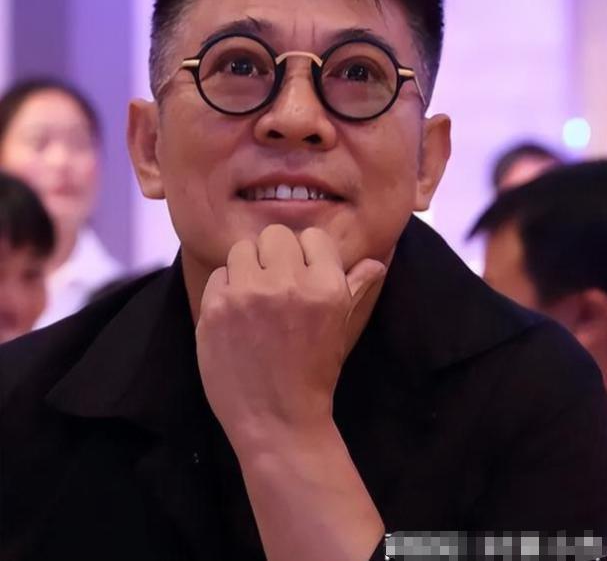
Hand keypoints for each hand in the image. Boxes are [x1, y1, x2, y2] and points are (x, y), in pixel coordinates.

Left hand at [195, 224, 385, 451]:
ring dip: (247, 269)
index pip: (313, 236)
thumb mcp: (340, 327)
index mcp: (326, 286)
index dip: (307, 255)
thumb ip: (356, 288)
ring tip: (253, 299)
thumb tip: (376, 261)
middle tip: (274, 286)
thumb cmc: (313, 373)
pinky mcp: (216, 308)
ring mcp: (248, 294)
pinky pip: (218, 275)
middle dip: (275, 256)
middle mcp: (288, 284)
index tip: (302, 277)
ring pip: (242, 249)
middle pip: (275, 235)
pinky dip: (225, 290)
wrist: (277, 421)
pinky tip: (235, 316)